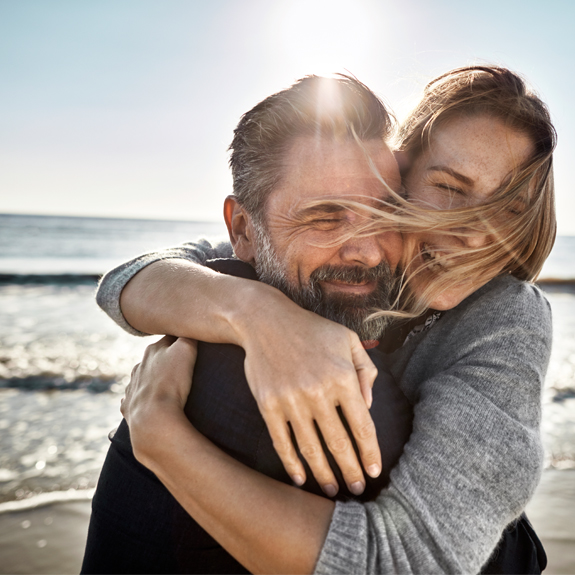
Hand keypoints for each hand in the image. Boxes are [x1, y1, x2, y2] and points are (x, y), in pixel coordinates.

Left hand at [121, 336, 197, 465]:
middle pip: (155, 358)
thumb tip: (190, 329)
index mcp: (153, 351)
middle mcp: (139, 366)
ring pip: (142, 377)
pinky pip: (133, 399)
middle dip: (166, 359)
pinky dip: (141, 399)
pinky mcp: (129, 406)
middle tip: (182, 366)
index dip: (181, 340)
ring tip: (167, 386)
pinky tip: (149, 403)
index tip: (191, 343)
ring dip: (152, 379)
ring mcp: (132, 386)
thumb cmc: (172, 382)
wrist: (153, 417)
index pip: (170, 338)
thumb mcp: (186, 350)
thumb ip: (188, 336)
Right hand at [236, 290, 381, 496]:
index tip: (374, 471)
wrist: (264, 320)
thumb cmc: (311, 329)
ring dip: (324, 474)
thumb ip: (365, 371)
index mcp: (342, 377)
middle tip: (357, 489)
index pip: (362, 426)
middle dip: (351, 471)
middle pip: (339, 444)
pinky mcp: (269, 405)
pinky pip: (282, 442)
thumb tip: (369, 406)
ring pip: (311, 448)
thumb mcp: (348, 339)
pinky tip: (300, 478)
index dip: (370, 453)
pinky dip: (292, 464)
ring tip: (332, 490)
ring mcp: (291, 401)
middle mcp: (318, 392)